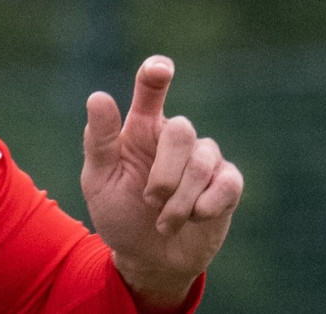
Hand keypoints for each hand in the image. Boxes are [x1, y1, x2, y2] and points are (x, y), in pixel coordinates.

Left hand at [81, 56, 243, 308]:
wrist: (147, 257)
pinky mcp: (227, 184)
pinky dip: (205, 206)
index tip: (160, 68)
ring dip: (179, 200)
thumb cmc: (118, 211)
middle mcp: (174, 137)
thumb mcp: (99, 179)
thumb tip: (99, 97)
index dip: (156, 74)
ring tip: (163, 221)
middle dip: (165, 173)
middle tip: (149, 200)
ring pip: (203, 162)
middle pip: (181, 132)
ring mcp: (204, 158)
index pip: (150, 90)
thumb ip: (100, 140)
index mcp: (141, 128)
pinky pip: (227, 183)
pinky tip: (193, 218)